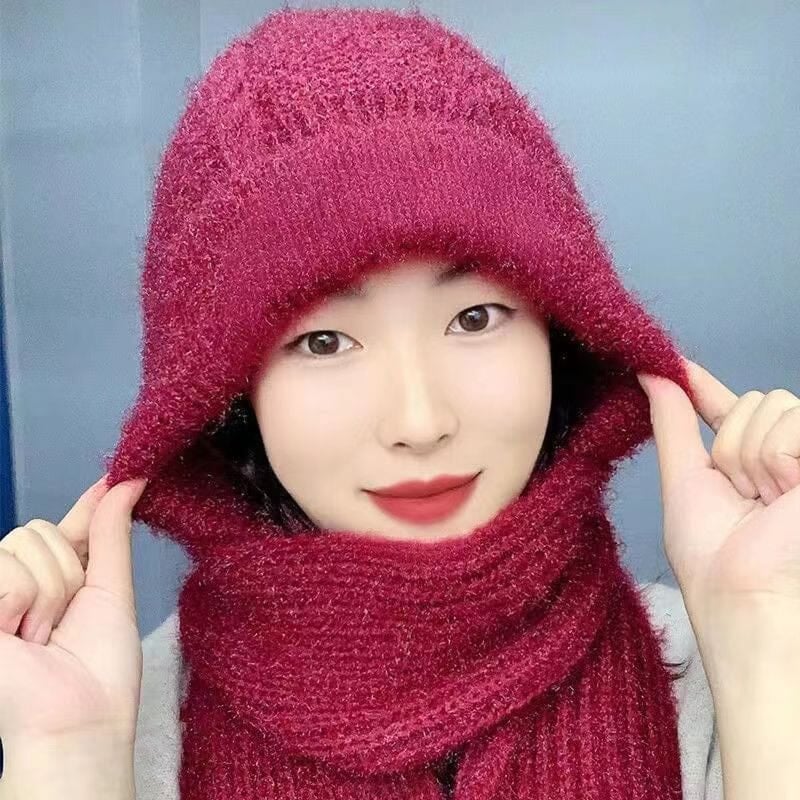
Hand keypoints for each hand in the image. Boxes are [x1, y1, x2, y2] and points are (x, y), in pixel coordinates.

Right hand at [0, 475, 147, 743]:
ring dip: (49, 593)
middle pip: (43, 530)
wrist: (78, 716)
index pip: (68, 525)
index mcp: (59, 576)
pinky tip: (17, 637)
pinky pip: (4, 569)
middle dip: (69, 574)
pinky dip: (21, 603)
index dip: (90, 503)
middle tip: (64, 622)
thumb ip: (112, 533)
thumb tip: (129, 480)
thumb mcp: (112, 589)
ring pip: (25, 545)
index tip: (117, 475)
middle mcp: (21, 581)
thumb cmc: (100, 667)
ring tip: (43, 635)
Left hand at [637, 359, 799, 661]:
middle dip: (730, 446)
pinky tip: (784, 495)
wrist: (741, 597)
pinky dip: (776, 459)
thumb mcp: (684, 479)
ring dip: (750, 457)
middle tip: (743, 496)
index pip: (730, 406)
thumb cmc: (712, 557)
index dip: (702, 384)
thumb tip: (650, 373)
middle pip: (753, 401)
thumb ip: (672, 423)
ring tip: (764, 501)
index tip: (672, 363)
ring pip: (771, 407)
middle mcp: (787, 457)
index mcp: (749, 462)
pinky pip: (794, 425)